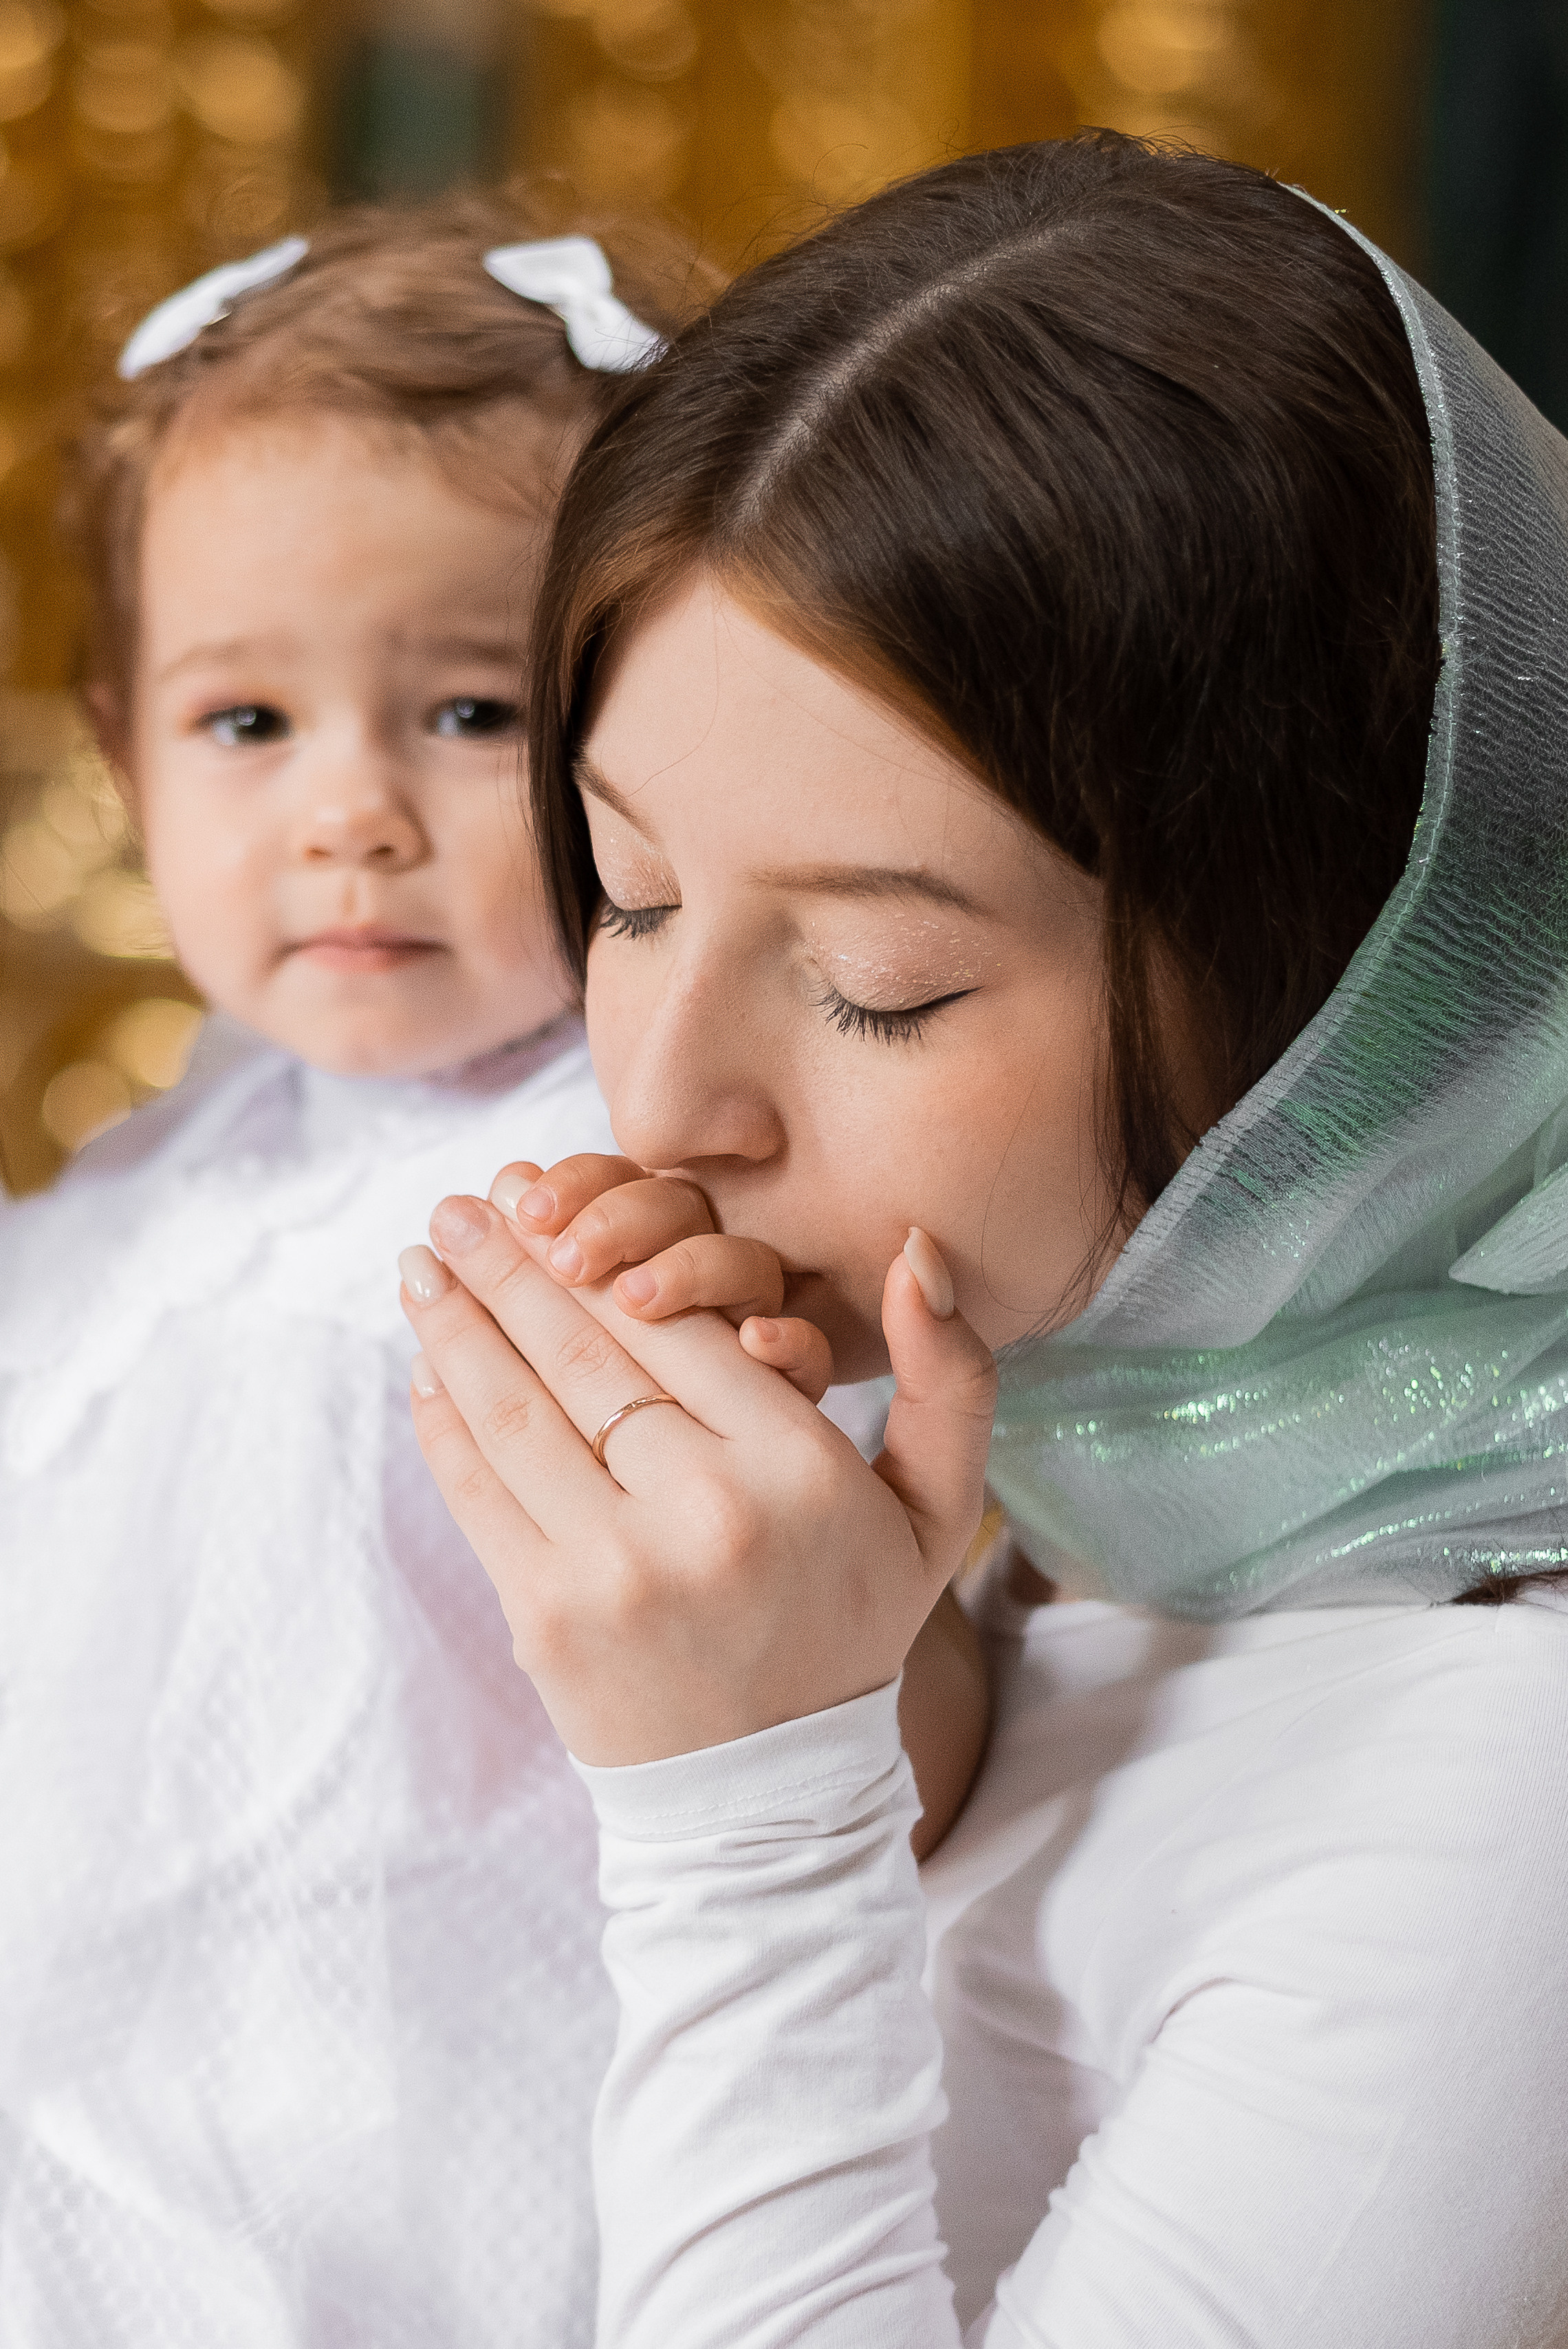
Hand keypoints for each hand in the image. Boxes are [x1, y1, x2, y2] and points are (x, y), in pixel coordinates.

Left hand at [399, 1202, 996, 1766]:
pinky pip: (478, 1490)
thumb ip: (948, 1377)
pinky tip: (427, 1362)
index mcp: (797, 1468)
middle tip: (458, 1205)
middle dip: (507, 1268)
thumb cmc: (849, 1623)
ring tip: (421, 1263)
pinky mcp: (545, 1617)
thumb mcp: (935, 1509)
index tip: (547, 1195)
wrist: (769, 1793)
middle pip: (585, 1355)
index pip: (682, 1326)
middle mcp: (704, 1510)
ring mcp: (614, 1567)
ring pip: (516, 1410)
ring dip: (456, 1324)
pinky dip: (443, 1419)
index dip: (605, 1252)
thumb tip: (916, 1248)